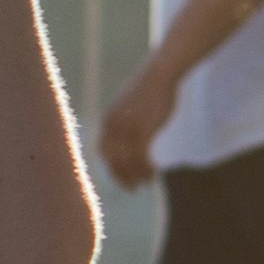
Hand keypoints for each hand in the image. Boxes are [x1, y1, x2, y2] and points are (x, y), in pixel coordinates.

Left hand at [95, 70, 173, 189]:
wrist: (160, 74)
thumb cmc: (149, 89)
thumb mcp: (129, 105)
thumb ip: (123, 120)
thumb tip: (125, 133)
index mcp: (108, 120)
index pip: (103, 151)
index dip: (110, 167)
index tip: (121, 177)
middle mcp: (114, 125)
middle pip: (113, 160)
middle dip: (121, 178)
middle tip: (132, 189)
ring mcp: (129, 127)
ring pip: (128, 161)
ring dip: (136, 176)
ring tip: (145, 185)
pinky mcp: (144, 129)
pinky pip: (142, 156)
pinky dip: (146, 169)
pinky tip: (153, 174)